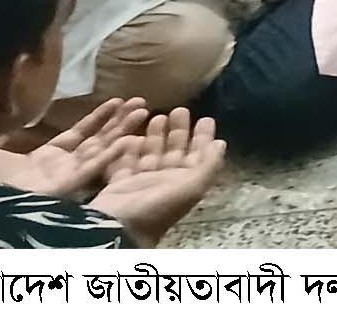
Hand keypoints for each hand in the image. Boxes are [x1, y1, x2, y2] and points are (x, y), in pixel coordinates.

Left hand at [0, 97, 147, 198]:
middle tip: (141, 102)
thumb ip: (7, 131)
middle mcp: (62, 167)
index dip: (98, 117)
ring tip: (143, 112)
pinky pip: (94, 169)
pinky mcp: (68, 187)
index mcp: (45, 159)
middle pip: (97, 140)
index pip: (79, 134)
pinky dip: (112, 155)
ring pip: (101, 150)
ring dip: (122, 132)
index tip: (117, 101)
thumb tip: (14, 111)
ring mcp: (67, 177)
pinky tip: (128, 141)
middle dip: (119, 121)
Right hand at [89, 109, 224, 247]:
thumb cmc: (157, 206)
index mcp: (183, 184)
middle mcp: (164, 183)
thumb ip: (208, 165)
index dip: (203, 139)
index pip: (197, 157)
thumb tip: (221, 144)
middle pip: (174, 153)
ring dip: (156, 136)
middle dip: (179, 132)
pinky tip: (133, 134)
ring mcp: (141, 183)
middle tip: (180, 109)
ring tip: (158, 115)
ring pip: (151, 155)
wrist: (116, 227)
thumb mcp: (191, 186)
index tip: (206, 119)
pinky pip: (126, 162)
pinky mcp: (119, 183)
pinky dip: (130, 149)